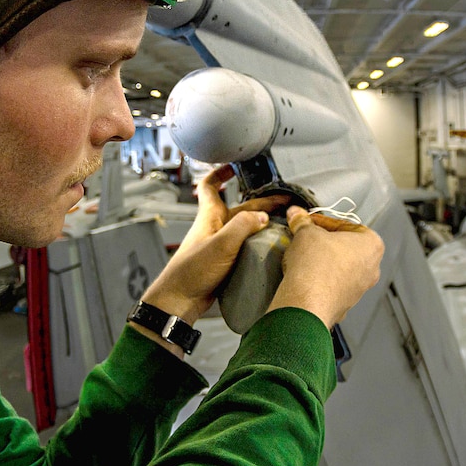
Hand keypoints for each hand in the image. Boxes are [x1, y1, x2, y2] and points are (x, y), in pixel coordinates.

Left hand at [139, 165, 288, 326]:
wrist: (181, 300)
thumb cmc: (193, 270)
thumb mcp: (221, 244)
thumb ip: (243, 226)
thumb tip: (263, 215)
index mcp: (209, 216)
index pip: (210, 186)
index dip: (220, 173)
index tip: (235, 165)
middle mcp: (215, 227)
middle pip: (240, 208)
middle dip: (262, 202)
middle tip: (285, 202)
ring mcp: (220, 244)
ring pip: (245, 228)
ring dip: (262, 223)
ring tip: (284, 222)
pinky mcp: (225, 261)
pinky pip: (245, 246)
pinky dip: (259, 243)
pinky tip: (272, 247)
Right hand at [268, 206, 383, 328]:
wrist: (307, 302)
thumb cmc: (316, 266)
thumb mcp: (306, 233)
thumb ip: (303, 222)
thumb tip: (297, 215)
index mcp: (372, 244)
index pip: (346, 224)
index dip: (323, 221)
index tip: (308, 222)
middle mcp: (372, 268)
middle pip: (345, 247)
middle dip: (324, 242)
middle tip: (305, 238)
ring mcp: (359, 289)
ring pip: (340, 268)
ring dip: (322, 261)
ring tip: (302, 257)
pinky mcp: (344, 304)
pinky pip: (332, 286)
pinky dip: (320, 280)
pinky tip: (304, 276)